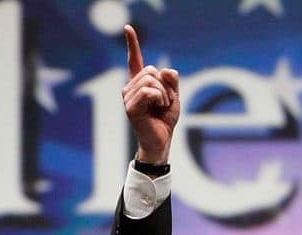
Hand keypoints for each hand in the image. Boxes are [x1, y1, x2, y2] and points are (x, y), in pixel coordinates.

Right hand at [121, 24, 179, 163]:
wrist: (161, 140)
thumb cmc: (165, 119)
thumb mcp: (174, 96)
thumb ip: (172, 81)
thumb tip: (166, 70)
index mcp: (139, 83)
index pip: (135, 60)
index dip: (132, 43)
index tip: (128, 27)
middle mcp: (130, 87)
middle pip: (151, 70)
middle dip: (166, 86)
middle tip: (165, 102)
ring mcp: (128, 96)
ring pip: (151, 81)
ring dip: (164, 94)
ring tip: (161, 107)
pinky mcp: (130, 106)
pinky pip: (150, 91)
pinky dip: (160, 99)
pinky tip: (158, 109)